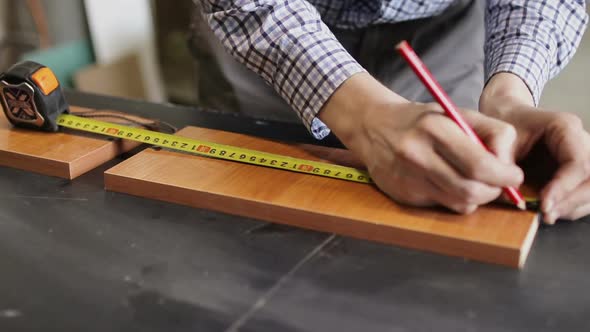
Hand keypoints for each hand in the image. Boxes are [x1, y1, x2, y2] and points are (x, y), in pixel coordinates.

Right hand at [320, 73, 523, 212]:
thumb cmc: (421, 120)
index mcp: (434, 129)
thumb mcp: (457, 113)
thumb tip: (509, 167)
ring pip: (460, 203)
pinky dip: (454, 199)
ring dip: (477, 197)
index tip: (514, 176)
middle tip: (499, 183)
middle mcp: (417, 155)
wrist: (373, 127)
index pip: (480, 165)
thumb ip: (491, 133)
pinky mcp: (403, 195)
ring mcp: (408, 178)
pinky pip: (443, 206)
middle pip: (472, 190)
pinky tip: (448, 182)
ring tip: (476, 182)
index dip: (505, 176)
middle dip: (494, 191)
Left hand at [481, 73, 589, 223]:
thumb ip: (503, 162)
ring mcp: (582, 155)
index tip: (543, 204)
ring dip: (573, 206)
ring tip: (546, 215)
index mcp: (565, 127)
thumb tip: (510, 193)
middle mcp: (581, 140)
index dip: (563, 188)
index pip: (579, 162)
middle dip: (571, 200)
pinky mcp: (577, 170)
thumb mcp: (500, 138)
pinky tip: (550, 210)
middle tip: (545, 214)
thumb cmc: (505, 122)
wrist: (507, 115)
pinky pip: (585, 192)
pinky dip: (571, 205)